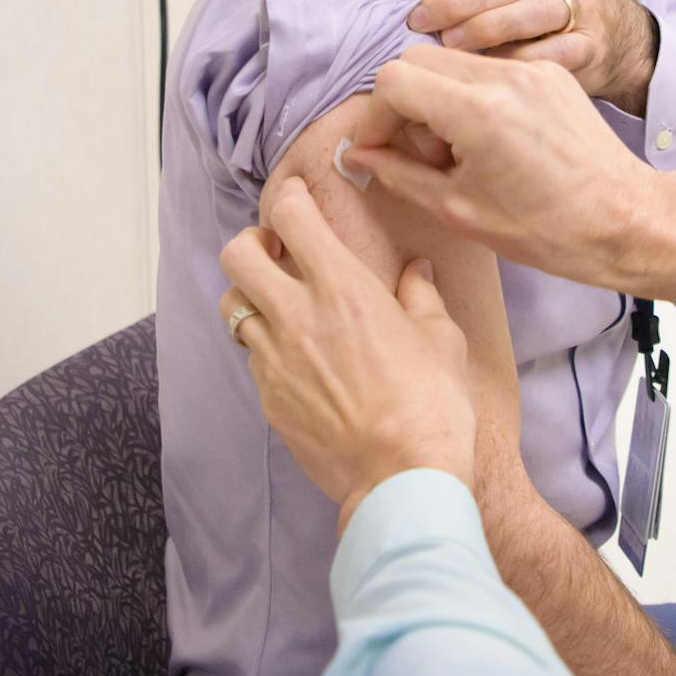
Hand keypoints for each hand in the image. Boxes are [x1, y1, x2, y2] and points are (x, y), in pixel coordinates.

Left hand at [218, 177, 476, 530]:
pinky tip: (297, 360)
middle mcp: (297, 316)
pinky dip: (265, 347)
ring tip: (280, 306)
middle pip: (238, 255)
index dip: (291, 197)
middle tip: (278, 251)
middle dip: (252, 242)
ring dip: (251, 296)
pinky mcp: (268, 399)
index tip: (299, 197)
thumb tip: (416, 272)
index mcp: (342, 288)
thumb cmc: (431, 404)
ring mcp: (275, 360)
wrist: (401, 478)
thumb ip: (421, 296)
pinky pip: (252, 358)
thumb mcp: (442, 339)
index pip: (292, 217)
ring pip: (233, 307)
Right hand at [344, 46, 675, 304]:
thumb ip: (398, 173)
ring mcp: (531, 69)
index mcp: (477, 110)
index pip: (393, 80)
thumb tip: (358, 153)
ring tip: (455, 151)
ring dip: (436, 97)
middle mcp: (504, 75)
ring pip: (451, 60)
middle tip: (419, 153)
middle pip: (417, 59)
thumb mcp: (458, 209)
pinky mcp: (550, 73)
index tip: (378, 149)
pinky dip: (471, 95)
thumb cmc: (547, 229)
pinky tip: (487, 141)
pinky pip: (489, 68)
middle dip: (403, 103)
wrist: (625, 221)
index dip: (374, 117)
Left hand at [385, 0, 658, 114]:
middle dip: (456, 0)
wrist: (613, 29)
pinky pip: (552, 56)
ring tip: (450, 45)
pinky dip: (519, 64)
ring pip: (529, 15)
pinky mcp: (589, 45)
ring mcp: (577, 6)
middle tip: (416, 21)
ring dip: (485, 31)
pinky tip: (490, 75)